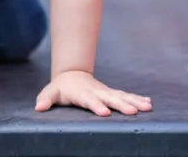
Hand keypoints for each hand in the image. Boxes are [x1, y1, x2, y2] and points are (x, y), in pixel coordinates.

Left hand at [35, 71, 151, 116]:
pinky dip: (137, 98)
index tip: (104, 112)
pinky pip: (125, 95)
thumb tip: (38, 107)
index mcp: (81, 93)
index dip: (96, 105)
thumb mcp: (51, 92)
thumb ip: (46, 99)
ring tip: (147, 107)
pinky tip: (149, 103)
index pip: (89, 100)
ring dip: (134, 101)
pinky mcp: (111, 94)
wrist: (71, 75)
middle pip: (109, 98)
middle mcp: (96, 92)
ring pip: (121, 96)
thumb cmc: (61, 88)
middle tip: (133, 112)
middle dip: (120, 104)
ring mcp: (105, 92)